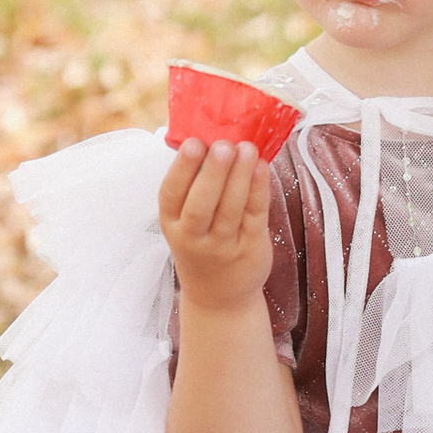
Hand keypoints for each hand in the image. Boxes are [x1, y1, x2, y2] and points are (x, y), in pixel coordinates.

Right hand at [159, 138, 274, 316]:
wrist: (220, 297)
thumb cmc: (203, 244)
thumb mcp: (186, 222)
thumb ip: (194, 186)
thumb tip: (207, 134)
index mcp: (173, 224)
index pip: (171, 196)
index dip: (181, 169)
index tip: (194, 142)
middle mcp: (194, 238)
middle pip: (201, 205)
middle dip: (212, 173)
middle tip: (223, 144)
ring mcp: (222, 246)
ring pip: (230, 209)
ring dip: (239, 176)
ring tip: (247, 148)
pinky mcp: (250, 248)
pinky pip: (255, 216)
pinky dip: (258, 190)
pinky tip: (261, 167)